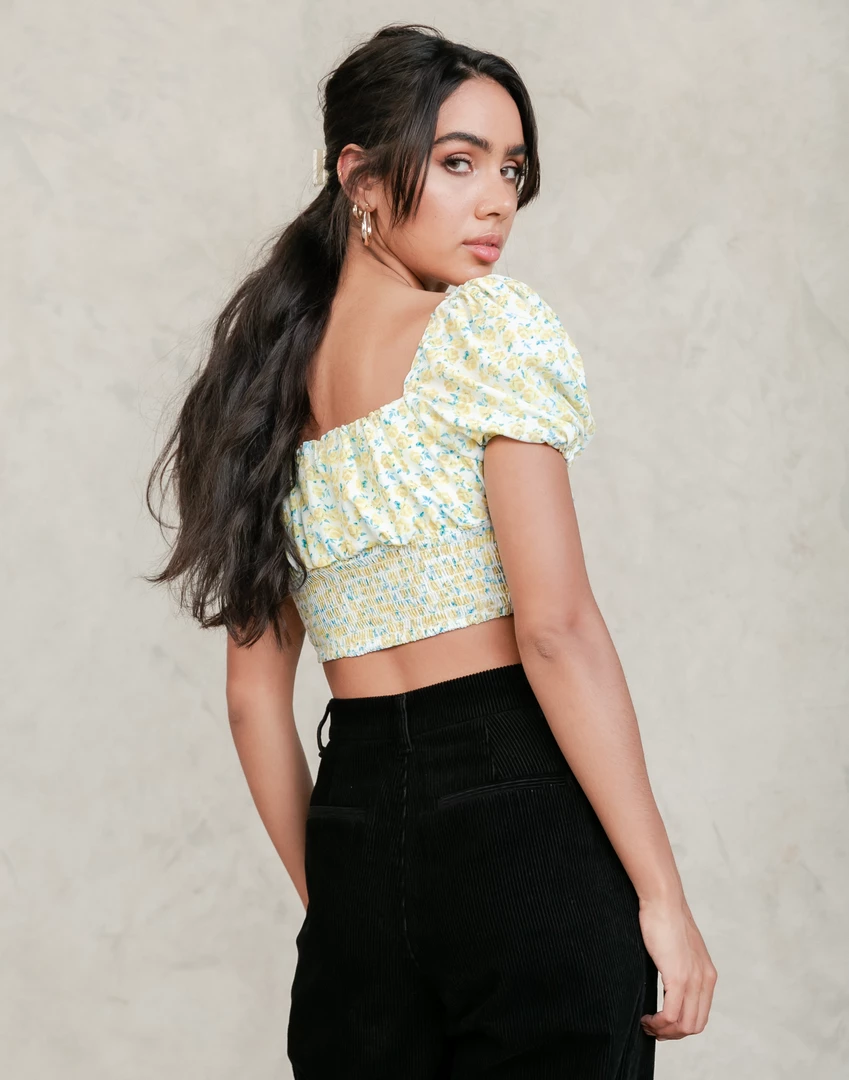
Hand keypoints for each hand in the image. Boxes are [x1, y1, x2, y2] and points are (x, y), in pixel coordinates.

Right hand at [639, 893, 716, 1039]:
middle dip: (673, 1034)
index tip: (661, 1023)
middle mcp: (704, 980)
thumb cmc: (664, 918)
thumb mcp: (679, 948)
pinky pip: (671, 1015)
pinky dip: (658, 1023)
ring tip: (648, 1024)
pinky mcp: (678, 977)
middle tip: (652, 1028)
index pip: (701, 1015)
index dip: (681, 1026)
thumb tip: (667, 977)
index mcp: (707, 974)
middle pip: (695, 1025)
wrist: (663, 900)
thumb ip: (680, 965)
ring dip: (665, 1031)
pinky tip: (647, 1017)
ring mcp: (693, 980)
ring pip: (685, 1025)